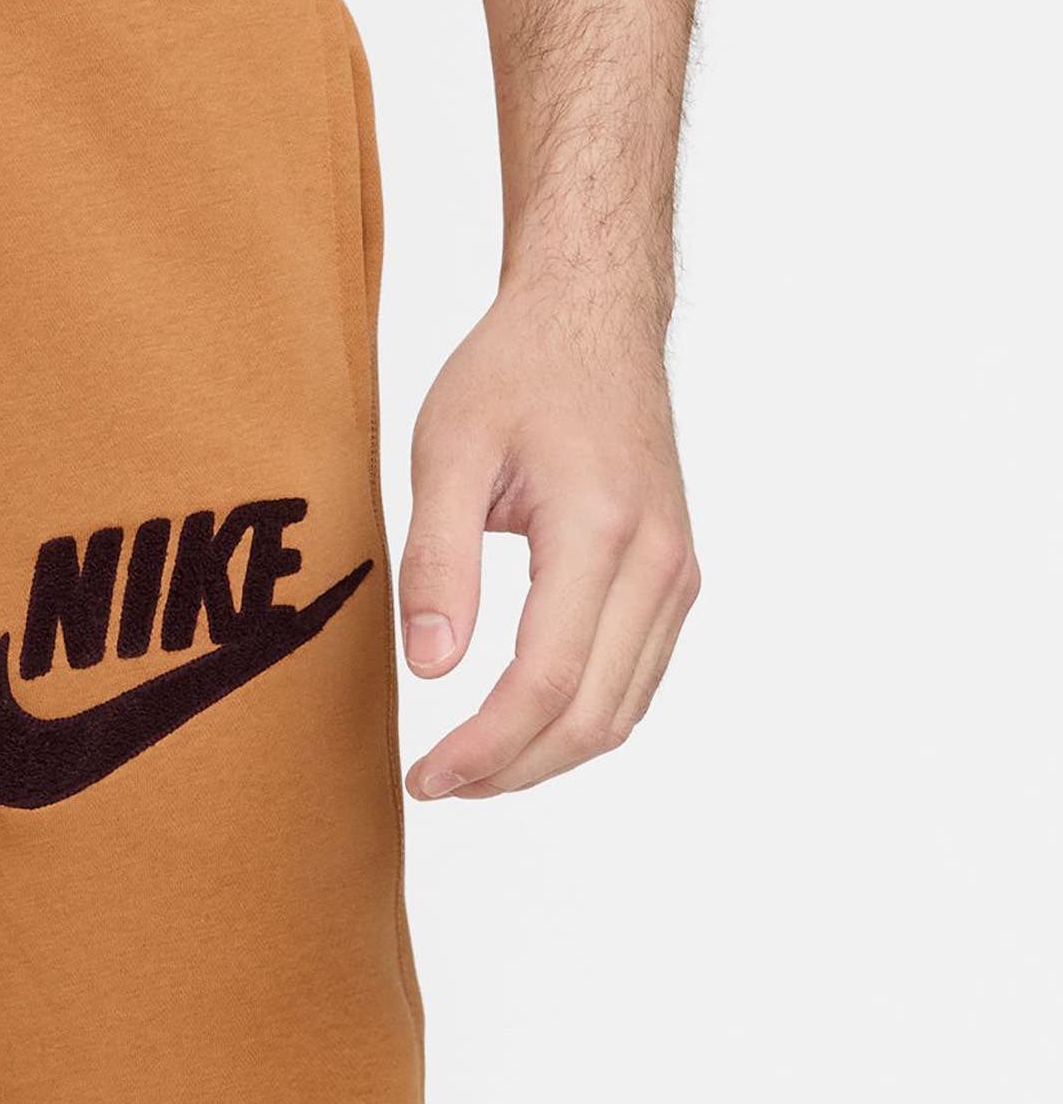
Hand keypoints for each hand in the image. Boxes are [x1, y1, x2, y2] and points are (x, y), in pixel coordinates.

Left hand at [397, 288, 698, 800]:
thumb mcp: (448, 451)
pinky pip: (635, 681)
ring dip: (546, 758)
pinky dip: (580, 722)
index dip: (485, 747)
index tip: (426, 779)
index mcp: (600, 527)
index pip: (548, 678)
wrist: (593, 318)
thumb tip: (431, 668)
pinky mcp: (675, 577)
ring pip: (622, 712)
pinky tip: (520, 728)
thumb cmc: (518, 372)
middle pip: (592, 716)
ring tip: (471, 769)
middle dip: (511, 770)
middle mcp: (657, 559)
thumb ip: (437, 560)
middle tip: (437, 785)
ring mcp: (676, 572)